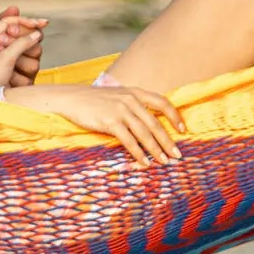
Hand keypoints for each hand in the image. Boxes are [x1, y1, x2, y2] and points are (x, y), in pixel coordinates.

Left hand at [0, 6, 47, 89]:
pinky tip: (11, 81)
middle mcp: (4, 47)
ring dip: (24, 64)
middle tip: (11, 56)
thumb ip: (21, 43)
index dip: (27, 21)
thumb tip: (37, 34)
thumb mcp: (2, 58)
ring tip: (10, 73)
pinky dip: (23, 76)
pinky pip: (33, 70)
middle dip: (26, 47)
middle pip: (28, 37)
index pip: (13, 21)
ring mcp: (14, 61)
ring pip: (34, 54)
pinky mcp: (21, 73)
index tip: (42, 24)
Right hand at [3, 83, 183, 166]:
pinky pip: (129, 140)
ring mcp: (120, 110)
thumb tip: (147, 122)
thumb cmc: (93, 101)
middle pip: (155, 122)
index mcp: (134, 92)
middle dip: (168, 141)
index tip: (182, 130)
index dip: (174, 116)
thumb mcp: (115, 96)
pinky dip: (138, 153)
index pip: (162, 102)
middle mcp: (130, 99)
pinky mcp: (109, 121)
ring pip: (144, 133)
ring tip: (164, 162)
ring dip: (156, 149)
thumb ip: (132, 105)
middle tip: (177, 155)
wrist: (70, 98)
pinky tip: (144, 162)